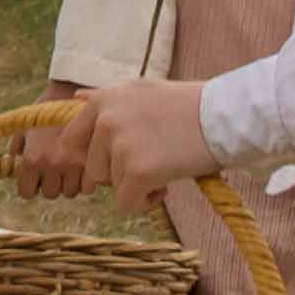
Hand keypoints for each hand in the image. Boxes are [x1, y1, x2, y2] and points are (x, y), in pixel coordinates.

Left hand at [12, 81, 220, 196]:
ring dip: (135, 185)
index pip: (71, 142)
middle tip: (150, 160)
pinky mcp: (139, 171)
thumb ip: (106, 97)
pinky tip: (164, 185)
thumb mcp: (141, 90)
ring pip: (111, 187)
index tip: (118, 159)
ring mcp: (121, 146)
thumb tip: (76, 97)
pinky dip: (144, 202)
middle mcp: (106, 121)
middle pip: (93, 169)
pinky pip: (126, 204)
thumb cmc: (187, 104)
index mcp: (103, 100)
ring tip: (163, 167)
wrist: (224, 116)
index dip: (94, 157)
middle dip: (118, 173)